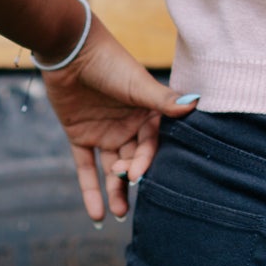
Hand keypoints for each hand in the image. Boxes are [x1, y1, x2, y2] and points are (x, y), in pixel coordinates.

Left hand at [38, 10, 197, 223]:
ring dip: (114, 191)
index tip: (137, 175)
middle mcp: (127, 125)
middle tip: (125, 197)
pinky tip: (97, 215)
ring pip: (112, 168)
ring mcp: (104, 132)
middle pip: (133, 160)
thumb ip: (163, 100)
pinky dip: (90, 191)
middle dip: (130, 180)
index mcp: (145, 113)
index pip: (150, 145)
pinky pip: (86, 167)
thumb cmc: (109, 62)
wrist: (69, 49)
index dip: (145, 161)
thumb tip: (196, 104)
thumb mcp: (137, 84)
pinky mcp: (80, 136)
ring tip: (117, 214)